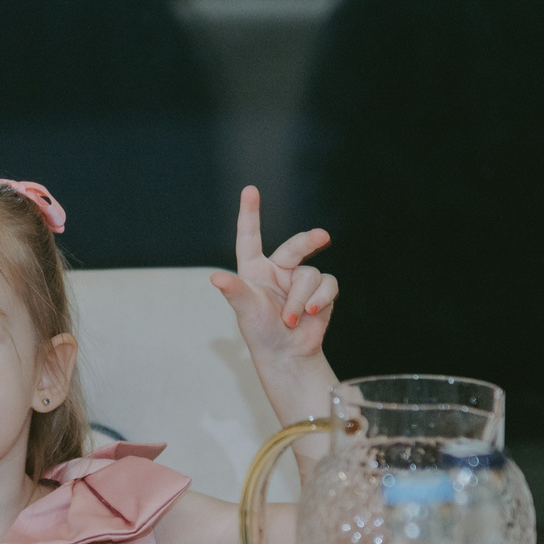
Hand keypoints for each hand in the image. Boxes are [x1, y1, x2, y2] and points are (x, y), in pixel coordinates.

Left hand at [209, 186, 336, 362]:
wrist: (287, 354)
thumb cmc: (260, 332)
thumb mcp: (245, 309)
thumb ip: (234, 290)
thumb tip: (216, 278)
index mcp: (254, 268)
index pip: (250, 236)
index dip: (250, 213)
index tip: (250, 189)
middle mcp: (278, 269)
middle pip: (295, 246)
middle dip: (309, 241)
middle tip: (323, 237)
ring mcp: (299, 279)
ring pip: (310, 274)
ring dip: (302, 300)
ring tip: (291, 319)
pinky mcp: (320, 292)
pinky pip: (327, 284)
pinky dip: (321, 300)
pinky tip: (312, 314)